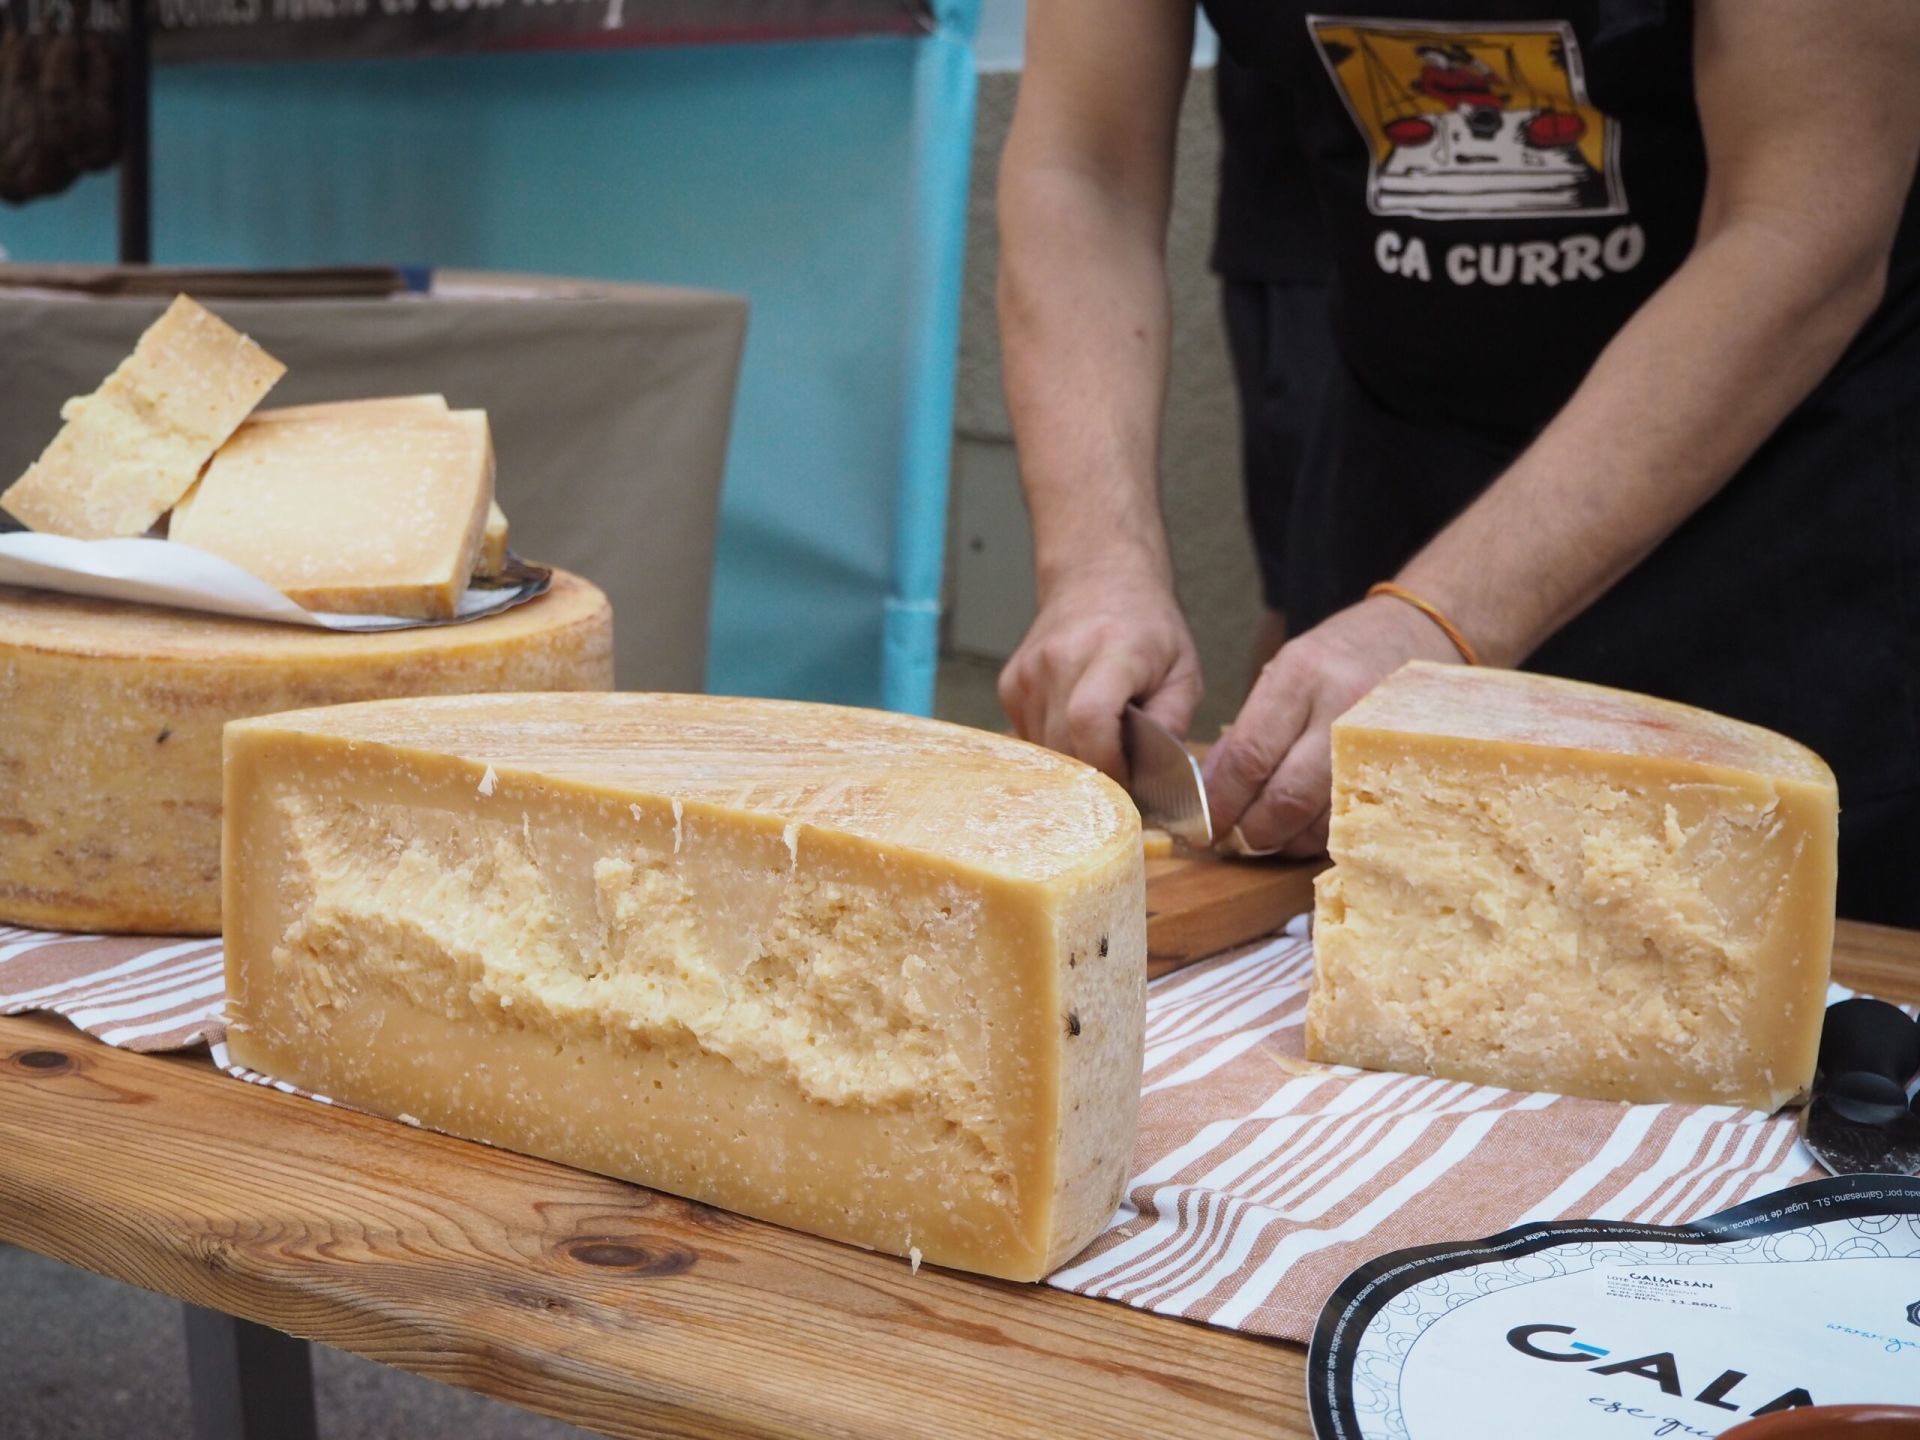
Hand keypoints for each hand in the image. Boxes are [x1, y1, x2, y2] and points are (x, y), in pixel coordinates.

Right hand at [999, 560, 1202, 781]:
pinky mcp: (1011, 684)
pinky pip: (1028, 737)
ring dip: (1074, 761)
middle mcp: (1060, 657)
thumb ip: (1173, 721)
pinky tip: (1076, 726)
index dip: (1108, 762)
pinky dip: (1055, 746)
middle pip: (1063, 745)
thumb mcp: (1184, 672)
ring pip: (1044, 749)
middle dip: (1095, 772)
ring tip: (1102, 740)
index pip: (1089, 717)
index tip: (1129, 779)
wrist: (1098, 579)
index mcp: (1111, 650)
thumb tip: (1154, 775)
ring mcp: (1029, 671)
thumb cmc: (1148, 628)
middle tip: (1123, 769)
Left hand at [1201, 595, 1463, 855]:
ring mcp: (1377, 741)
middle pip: (1286, 797)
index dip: (1221, 803)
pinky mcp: (1403, 766)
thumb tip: (1213, 790)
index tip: (1204, 826)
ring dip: (1286, 841)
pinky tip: (1304, 831)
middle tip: (1233, 842)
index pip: (1249, 757)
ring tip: (1267, 840)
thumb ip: (1248, 731)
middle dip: (1252, 832)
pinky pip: (1356, 819)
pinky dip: (1322, 836)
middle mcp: (1341, 708)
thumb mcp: (1285, 673)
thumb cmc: (1340, 656)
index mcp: (1300, 677)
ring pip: (1322, 818)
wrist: (1420, 633)